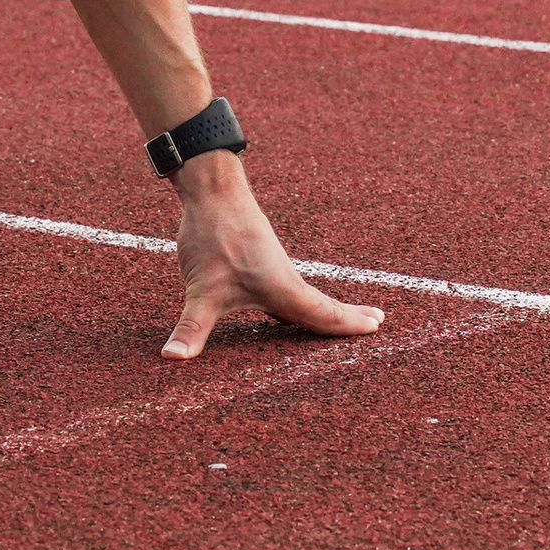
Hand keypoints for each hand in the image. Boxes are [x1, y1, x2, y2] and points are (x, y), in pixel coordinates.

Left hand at [160, 151, 384, 360]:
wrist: (211, 191)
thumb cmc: (214, 237)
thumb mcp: (201, 291)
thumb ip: (191, 328)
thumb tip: (172, 358)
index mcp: (283, 289)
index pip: (323, 314)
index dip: (349, 324)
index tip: (377, 327)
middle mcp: (284, 280)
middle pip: (323, 305)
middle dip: (347, 316)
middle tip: (377, 321)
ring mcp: (273, 269)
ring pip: (305, 296)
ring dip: (326, 308)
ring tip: (345, 318)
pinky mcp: (259, 261)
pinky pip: (289, 288)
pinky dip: (301, 301)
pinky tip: (288, 310)